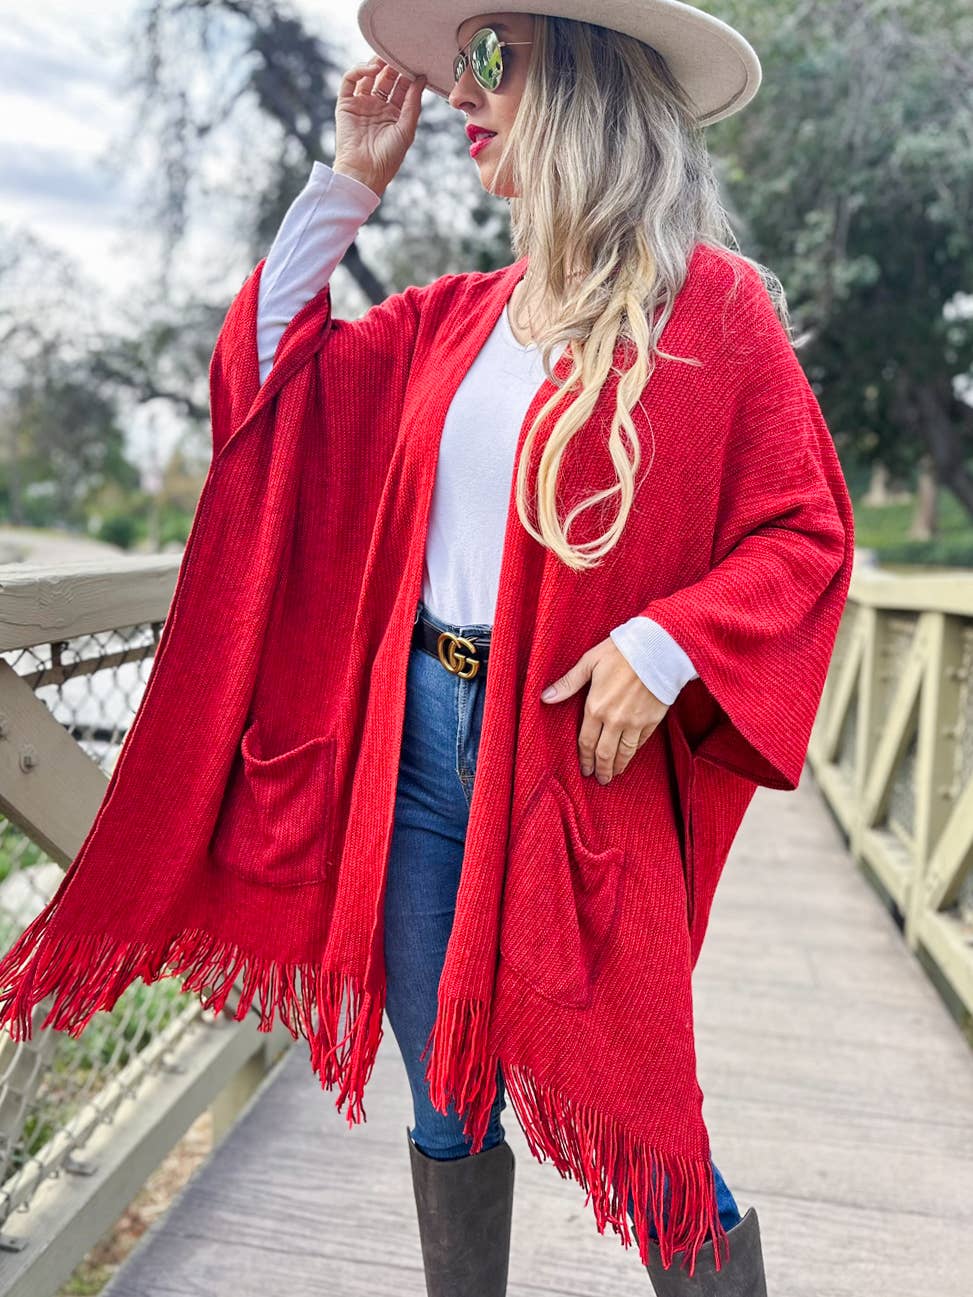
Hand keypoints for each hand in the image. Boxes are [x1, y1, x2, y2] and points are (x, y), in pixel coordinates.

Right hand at [334, 55, 425, 197]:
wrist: (363, 173)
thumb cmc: (388, 158)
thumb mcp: (407, 129)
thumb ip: (413, 103)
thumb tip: (421, 79)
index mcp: (395, 115)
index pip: (402, 88)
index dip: (408, 75)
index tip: (416, 62)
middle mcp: (378, 108)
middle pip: (386, 79)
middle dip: (393, 66)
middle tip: (400, 52)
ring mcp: (362, 105)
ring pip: (368, 76)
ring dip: (376, 64)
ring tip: (386, 56)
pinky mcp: (346, 104)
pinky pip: (350, 81)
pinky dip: (359, 71)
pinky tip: (371, 70)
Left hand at [540, 638, 668, 784]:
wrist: (657, 650)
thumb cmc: (621, 652)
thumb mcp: (589, 662)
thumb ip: (568, 683)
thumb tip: (545, 697)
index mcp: (595, 707)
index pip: (586, 742)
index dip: (584, 758)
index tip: (584, 769)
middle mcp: (614, 720)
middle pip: (605, 753)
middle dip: (601, 769)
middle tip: (599, 779)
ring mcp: (635, 722)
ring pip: (624, 753)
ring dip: (618, 767)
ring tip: (614, 775)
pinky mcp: (652, 720)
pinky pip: (640, 743)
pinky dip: (633, 753)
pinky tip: (630, 756)